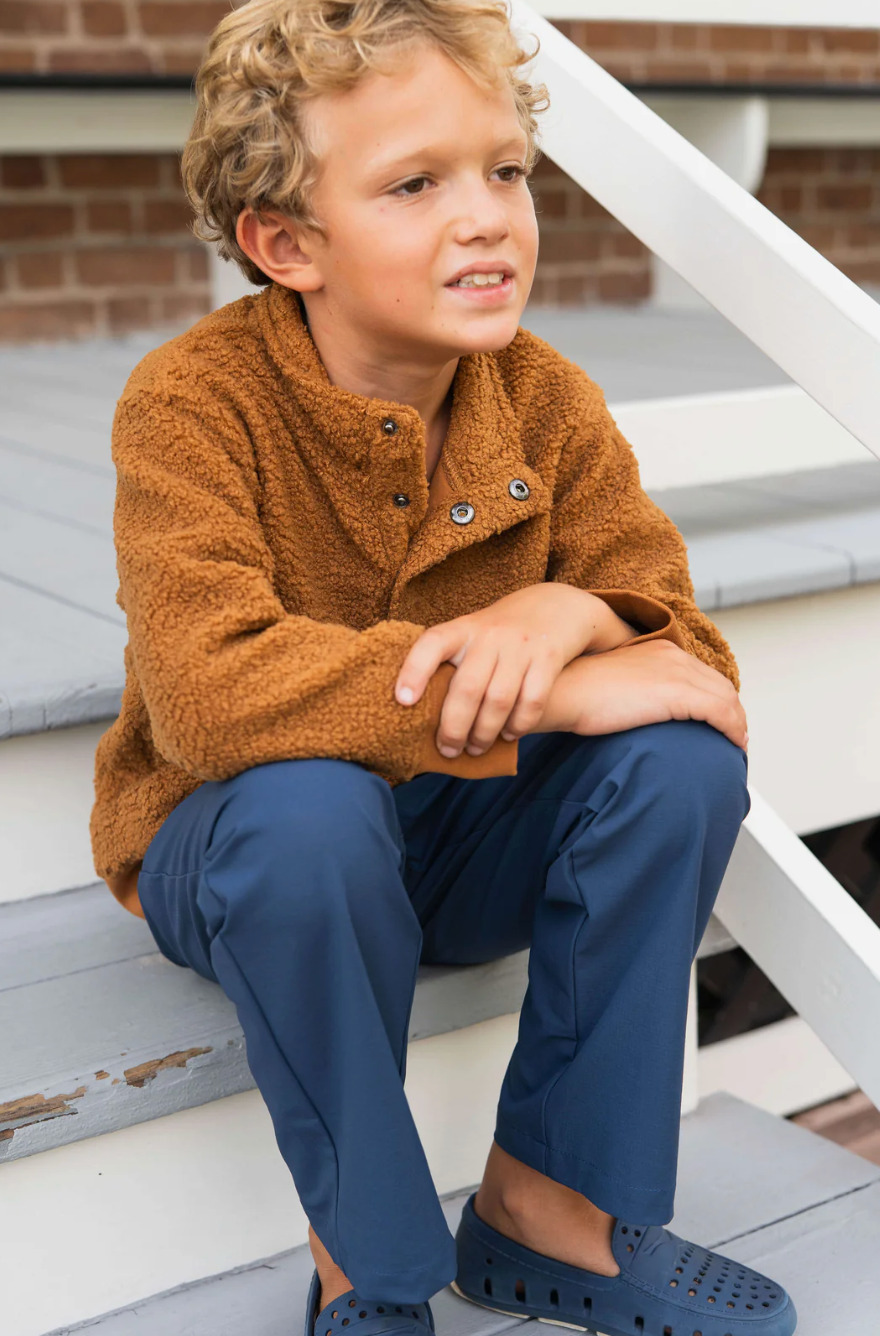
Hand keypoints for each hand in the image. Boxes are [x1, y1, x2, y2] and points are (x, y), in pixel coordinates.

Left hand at [395, 583, 635, 757]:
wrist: (554, 606)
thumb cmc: (499, 632)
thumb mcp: (472, 632)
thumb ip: (452, 660)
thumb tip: (418, 710)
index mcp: (463, 628)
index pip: (432, 644)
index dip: (414, 671)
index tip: (403, 701)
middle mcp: (490, 635)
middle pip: (467, 688)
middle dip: (454, 728)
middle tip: (448, 750)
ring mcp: (520, 645)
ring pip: (498, 700)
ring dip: (484, 733)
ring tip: (476, 748)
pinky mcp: (548, 657)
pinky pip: (532, 701)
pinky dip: (519, 725)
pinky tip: (510, 735)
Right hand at [539, 639, 747, 749]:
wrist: (564, 691)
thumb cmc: (577, 694)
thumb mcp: (614, 686)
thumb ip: (636, 693)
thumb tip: (642, 714)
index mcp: (659, 650)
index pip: (701, 674)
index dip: (716, 698)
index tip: (718, 720)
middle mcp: (673, 656)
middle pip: (719, 685)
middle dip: (732, 712)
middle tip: (734, 736)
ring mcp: (676, 673)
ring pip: (726, 699)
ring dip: (737, 723)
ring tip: (737, 744)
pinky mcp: (678, 693)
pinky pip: (721, 712)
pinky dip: (733, 729)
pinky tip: (733, 744)